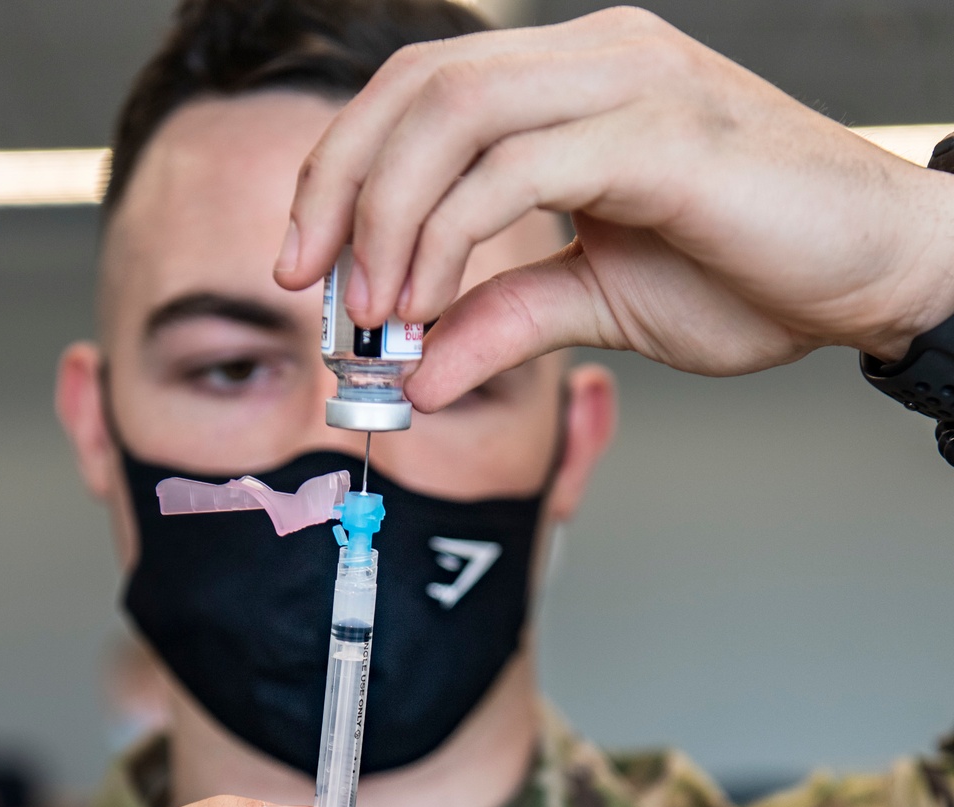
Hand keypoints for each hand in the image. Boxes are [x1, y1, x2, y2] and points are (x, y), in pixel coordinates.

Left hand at [277, 7, 953, 406]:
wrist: (875, 272)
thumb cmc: (757, 271)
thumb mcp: (601, 302)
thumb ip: (506, 319)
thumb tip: (420, 373)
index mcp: (573, 83)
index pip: (421, 92)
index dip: (345, 167)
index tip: (308, 259)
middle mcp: (594, 58)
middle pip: (416, 84)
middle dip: (339, 183)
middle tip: (306, 278)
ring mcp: (628, 83)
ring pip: (454, 112)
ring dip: (390, 215)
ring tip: (375, 307)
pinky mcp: (660, 133)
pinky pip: (518, 168)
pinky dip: (453, 237)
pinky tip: (430, 300)